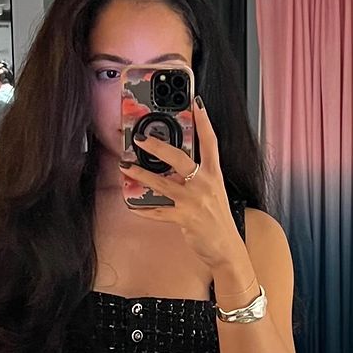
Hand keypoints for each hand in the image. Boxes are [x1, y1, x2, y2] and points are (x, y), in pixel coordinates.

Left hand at [120, 99, 244, 271]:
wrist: (227, 248)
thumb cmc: (217, 219)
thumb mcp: (213, 192)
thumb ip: (198, 177)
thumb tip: (174, 166)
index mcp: (214, 175)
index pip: (211, 143)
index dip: (204, 122)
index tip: (197, 104)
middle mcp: (205, 184)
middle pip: (180, 158)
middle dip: (158, 146)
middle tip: (140, 138)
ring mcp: (194, 201)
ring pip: (162, 183)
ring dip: (140, 174)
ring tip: (125, 167)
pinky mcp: (184, 218)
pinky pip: (158, 212)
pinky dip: (144, 209)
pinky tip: (133, 205)